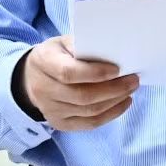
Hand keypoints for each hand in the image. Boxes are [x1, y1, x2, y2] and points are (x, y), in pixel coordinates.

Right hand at [21, 36, 138, 131]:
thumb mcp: (64, 42)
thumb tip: (114, 54)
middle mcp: (43, 89)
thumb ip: (84, 45)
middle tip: (134, 80)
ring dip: (115, 101)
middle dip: (114, 89)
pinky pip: (89, 124)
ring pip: (88, 111)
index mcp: (43, 62)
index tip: (117, 69)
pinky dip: (111, 114)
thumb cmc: (56, 55)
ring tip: (131, 89)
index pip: (68, 73)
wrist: (32, 77)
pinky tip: (123, 102)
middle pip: (82, 96)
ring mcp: (50, 110)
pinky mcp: (59, 123)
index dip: (95, 73)